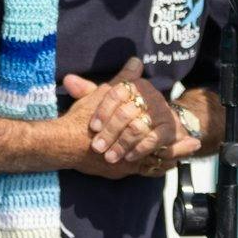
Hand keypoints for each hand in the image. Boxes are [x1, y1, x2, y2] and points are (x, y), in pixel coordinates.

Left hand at [62, 57, 199, 170]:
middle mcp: (149, 94)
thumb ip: (87, 91)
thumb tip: (68, 80)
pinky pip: (153, 139)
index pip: (115, 94)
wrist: (158, 122)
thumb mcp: (106, 100)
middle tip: (97, 147)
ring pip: (137, 128)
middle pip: (125, 113)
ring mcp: (161, 111)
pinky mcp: (169, 128)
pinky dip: (140, 149)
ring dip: (122, 144)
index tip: (92, 127)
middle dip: (109, 132)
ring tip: (109, 157)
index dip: (102, 111)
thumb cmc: (125, 111)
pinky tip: (128, 158)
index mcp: (133, 85)